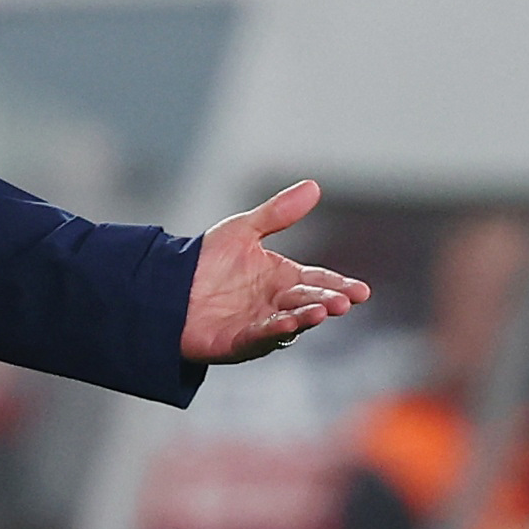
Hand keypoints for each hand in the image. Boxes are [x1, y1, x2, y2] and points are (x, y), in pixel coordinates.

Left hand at [180, 179, 368, 363]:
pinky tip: (286, 325)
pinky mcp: (237, 342)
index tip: (361, 292)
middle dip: (327, 302)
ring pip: (290, 323)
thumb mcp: (243, 230)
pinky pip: (259, 337)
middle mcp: (276, 303)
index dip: (339, 286)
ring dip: (306, 318)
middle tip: (344, 302)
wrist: (166, 285)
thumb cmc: (207, 261)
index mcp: (281, 278)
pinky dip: (273, 332)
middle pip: (308, 302)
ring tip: (322, 311)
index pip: (317, 281)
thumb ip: (277, 213)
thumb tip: (314, 186)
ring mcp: (259, 325)